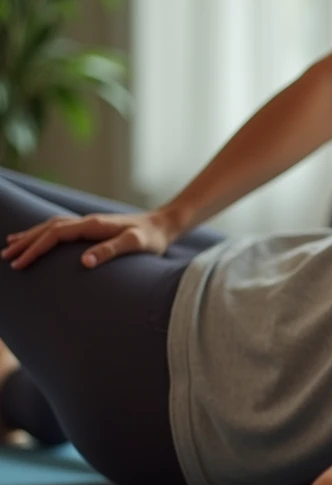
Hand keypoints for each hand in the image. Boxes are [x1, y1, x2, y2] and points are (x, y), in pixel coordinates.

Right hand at [3, 209, 177, 269]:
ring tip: (11, 246)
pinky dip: (44, 234)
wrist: (164, 225)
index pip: (55, 235)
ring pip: (51, 227)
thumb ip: (111, 251)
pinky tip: (38, 239)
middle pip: (47, 229)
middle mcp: (87, 221)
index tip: (20, 263)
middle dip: (25, 243)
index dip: (35, 248)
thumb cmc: (152, 238)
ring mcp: (89, 223)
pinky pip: (61, 229)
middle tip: (5, 257)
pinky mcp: (92, 228)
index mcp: (93, 225)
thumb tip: (84, 263)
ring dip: (30, 237)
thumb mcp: (135, 245)